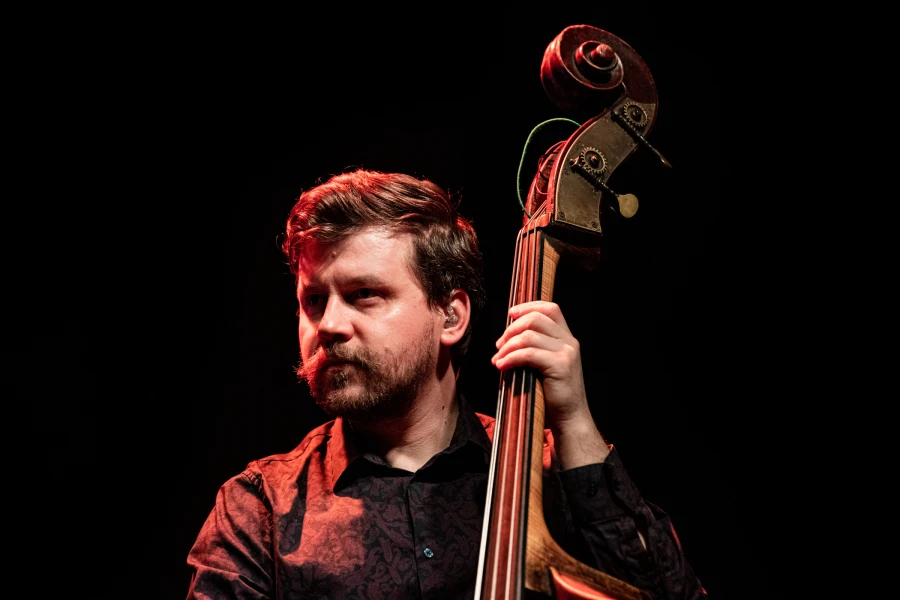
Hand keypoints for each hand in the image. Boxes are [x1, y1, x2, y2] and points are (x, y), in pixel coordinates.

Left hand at [491, 301, 607, 466]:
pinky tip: (501, 365)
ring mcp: (566, 353)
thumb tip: (508, 335)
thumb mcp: (545, 364)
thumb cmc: (553, 394)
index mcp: (567, 338)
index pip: (550, 308)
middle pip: (536, 318)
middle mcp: (569, 342)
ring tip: (498, 359)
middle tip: (499, 345)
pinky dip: (510, 357)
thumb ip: (535, 347)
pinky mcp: (560, 366)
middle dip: (512, 328)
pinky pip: (528, 353)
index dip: (528, 306)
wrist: (570, 418)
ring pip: (529, 335)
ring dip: (508, 345)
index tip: (510, 314)